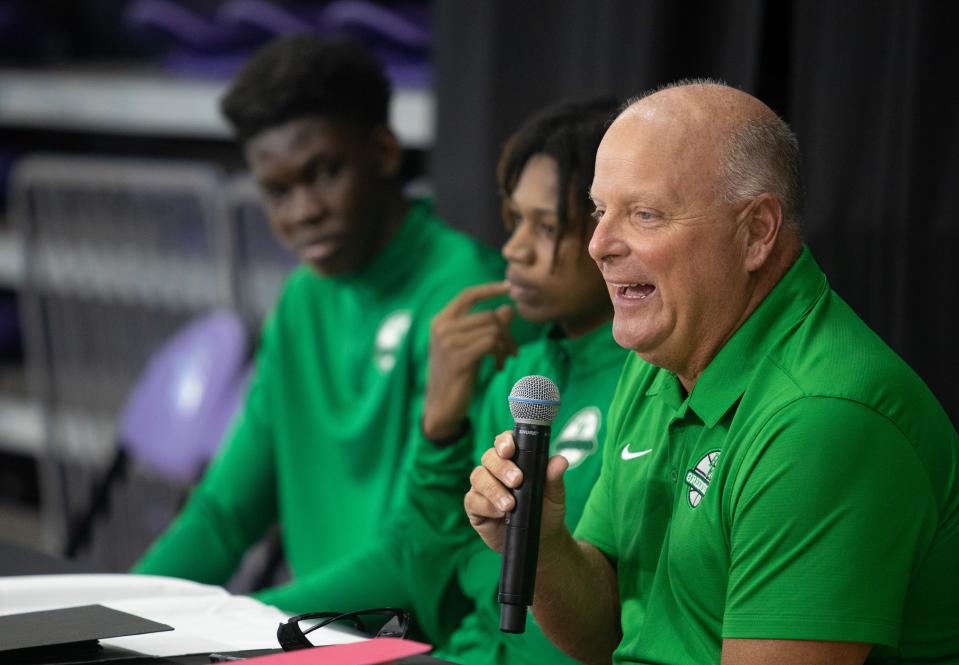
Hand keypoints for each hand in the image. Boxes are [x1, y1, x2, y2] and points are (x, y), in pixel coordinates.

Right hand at [422, 281, 516, 439]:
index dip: (489, 289)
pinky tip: (499, 367)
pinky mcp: (459, 358)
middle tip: (512, 351)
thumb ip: (485, 327)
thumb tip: (508, 309)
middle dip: (507, 332)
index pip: (467, 295)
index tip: (508, 288)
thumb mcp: (470, 347)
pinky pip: (491, 343)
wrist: (442, 406)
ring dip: (506, 346)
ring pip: (493, 329)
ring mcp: (449, 342)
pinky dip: (501, 354)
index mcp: (441, 321)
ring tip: (504, 361)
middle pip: (488, 315)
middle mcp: (442, 328)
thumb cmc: (456, 375)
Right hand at [464, 429, 569, 552]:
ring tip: (510, 505)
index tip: (510, 450)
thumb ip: (554, 477)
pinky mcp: (475, 507)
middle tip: (517, 481)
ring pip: (478, 477)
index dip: (504, 442)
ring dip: (494, 489)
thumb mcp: (554, 495)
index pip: (504, 442)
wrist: (541, 539)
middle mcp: (495, 470)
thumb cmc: (546, 510)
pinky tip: (500, 513)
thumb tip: (560, 461)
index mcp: (514, 460)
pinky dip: (486, 505)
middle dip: (502, 468)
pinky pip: (472, 500)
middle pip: (489, 458)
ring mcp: (483, 487)